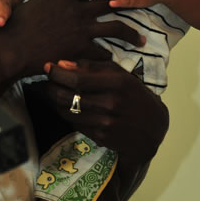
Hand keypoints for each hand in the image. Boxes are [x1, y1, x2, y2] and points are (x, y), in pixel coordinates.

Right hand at [6, 0, 144, 74]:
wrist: (13, 47)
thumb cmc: (18, 24)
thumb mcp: (31, 3)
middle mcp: (78, 11)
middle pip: (111, 4)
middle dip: (127, 4)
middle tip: (139, 8)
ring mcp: (81, 30)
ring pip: (116, 28)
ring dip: (130, 34)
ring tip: (141, 40)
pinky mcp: (80, 49)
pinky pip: (102, 52)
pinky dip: (108, 56)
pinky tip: (112, 60)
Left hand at [42, 58, 168, 161]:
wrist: (152, 129)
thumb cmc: (134, 95)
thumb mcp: (120, 75)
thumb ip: (93, 67)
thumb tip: (63, 63)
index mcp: (117, 83)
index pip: (77, 79)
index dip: (58, 74)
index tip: (49, 67)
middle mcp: (111, 103)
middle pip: (68, 96)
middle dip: (51, 87)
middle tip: (48, 81)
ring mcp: (106, 122)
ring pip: (67, 111)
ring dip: (56, 102)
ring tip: (55, 93)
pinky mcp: (101, 137)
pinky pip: (75, 124)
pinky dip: (68, 114)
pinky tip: (69, 107)